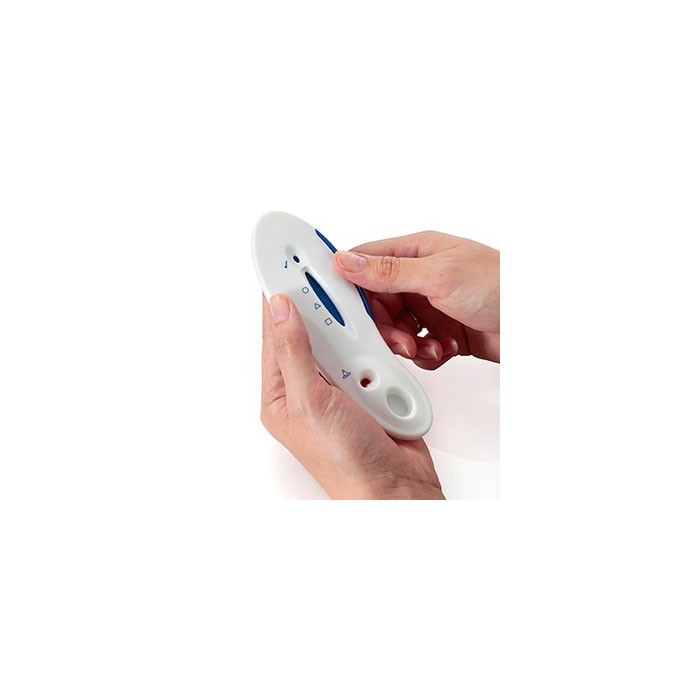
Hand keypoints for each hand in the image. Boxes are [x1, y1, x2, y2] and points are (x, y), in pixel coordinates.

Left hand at [261, 294, 443, 499]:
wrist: (396, 488)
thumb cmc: (345, 461)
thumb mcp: (309, 402)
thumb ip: (294, 352)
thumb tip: (279, 309)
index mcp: (282, 392)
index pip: (276, 331)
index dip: (280, 295)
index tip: (283, 261)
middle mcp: (310, 386)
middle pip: (316, 330)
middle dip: (332, 321)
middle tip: (337, 294)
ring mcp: (343, 386)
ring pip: (349, 341)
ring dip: (364, 349)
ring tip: (368, 367)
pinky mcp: (372, 387)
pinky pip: (375, 356)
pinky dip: (384, 359)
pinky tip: (386, 371)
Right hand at [334, 232, 499, 366]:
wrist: (537, 322)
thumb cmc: (500, 284)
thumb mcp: (437, 275)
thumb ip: (387, 272)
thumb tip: (345, 260)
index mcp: (416, 253)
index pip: (366, 264)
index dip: (352, 286)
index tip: (347, 310)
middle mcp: (421, 278)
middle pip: (379, 304)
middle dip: (386, 325)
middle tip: (400, 338)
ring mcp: (432, 306)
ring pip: (397, 329)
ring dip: (408, 343)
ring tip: (426, 345)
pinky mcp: (443, 331)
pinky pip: (418, 347)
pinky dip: (427, 353)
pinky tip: (444, 349)